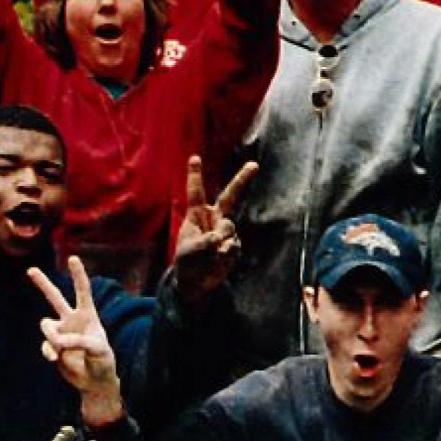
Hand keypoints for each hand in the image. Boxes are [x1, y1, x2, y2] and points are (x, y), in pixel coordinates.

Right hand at [30, 256, 122, 424]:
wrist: (94, 382)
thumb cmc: (103, 362)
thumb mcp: (98, 350)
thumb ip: (78, 341)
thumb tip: (56, 340)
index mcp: (88, 315)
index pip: (82, 291)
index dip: (78, 274)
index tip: (73, 258)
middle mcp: (72, 320)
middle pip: (55, 297)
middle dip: (43, 283)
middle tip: (31, 269)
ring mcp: (61, 333)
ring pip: (45, 325)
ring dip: (51, 335)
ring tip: (59, 347)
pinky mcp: (53, 348)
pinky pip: (46, 345)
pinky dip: (49, 351)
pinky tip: (55, 358)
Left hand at [171, 155, 255, 304]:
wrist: (197, 282)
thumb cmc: (187, 262)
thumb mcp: (189, 251)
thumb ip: (205, 242)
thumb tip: (222, 239)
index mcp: (197, 215)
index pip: (196, 192)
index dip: (195, 175)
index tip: (194, 157)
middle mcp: (214, 219)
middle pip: (230, 196)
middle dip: (242, 179)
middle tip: (254, 164)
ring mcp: (226, 231)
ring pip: (229, 229)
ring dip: (219, 243)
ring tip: (209, 257)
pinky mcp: (234, 245)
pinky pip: (233, 246)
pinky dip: (225, 256)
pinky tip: (217, 262)